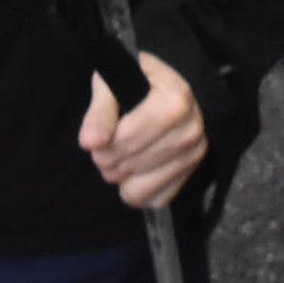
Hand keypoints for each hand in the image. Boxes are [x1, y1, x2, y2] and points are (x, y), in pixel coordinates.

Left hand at [79, 53, 205, 210]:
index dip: (101, 142)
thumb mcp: (114, 81)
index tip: (92, 137)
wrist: (170, 90)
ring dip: (119, 176)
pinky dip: (137, 191)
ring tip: (119, 157)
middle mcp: (191, 130)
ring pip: (139, 188)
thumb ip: (100, 109)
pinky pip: (153, 200)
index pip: (127, 138)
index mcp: (176, 100)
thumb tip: (89, 142)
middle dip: (106, 159)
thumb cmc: (138, 82)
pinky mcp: (190, 175)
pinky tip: (135, 170)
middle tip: (104, 146)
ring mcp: (194, 155)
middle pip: (131, 163)